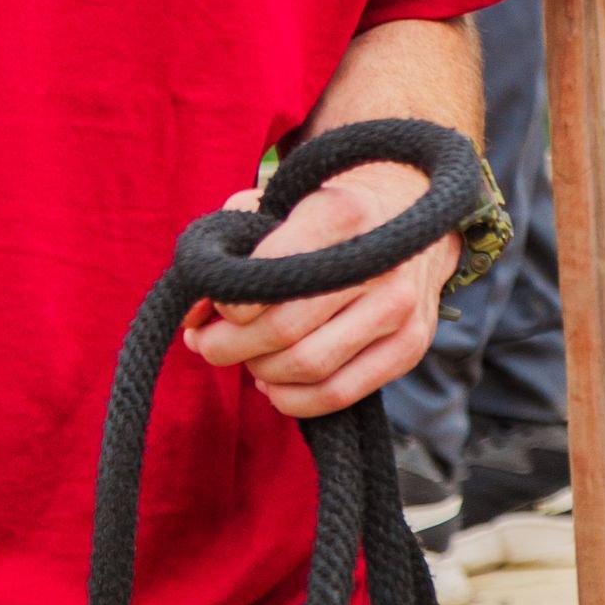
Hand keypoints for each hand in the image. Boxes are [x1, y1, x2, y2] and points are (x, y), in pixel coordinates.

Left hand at [182, 161, 460, 420]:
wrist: (407, 211)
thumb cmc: (323, 211)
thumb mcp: (273, 204)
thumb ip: (226, 248)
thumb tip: (192, 313)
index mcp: (338, 213)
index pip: (268, 277)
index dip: (228, 304)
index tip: (213, 307)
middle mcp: (376, 260)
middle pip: (284, 329)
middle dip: (231, 346)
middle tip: (209, 345)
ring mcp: (399, 306)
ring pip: (310, 367)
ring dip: (261, 374)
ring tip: (245, 360)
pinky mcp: (412, 345)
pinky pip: (340, 394)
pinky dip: (295, 400)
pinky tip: (274, 385)